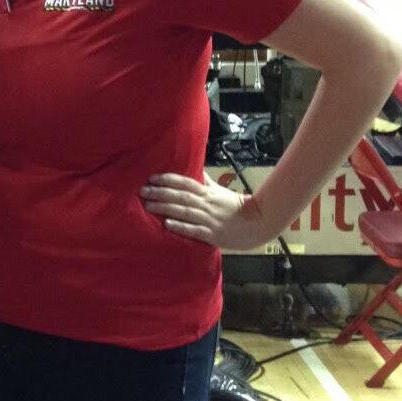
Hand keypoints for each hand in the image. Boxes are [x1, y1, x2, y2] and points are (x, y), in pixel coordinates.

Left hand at [140, 173, 274, 252]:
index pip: (186, 182)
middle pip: (181, 196)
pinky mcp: (213, 234)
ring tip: (148, 205)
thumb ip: (204, 181)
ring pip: (185, 211)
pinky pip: (195, 230)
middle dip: (161, 193)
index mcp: (208, 193)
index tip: (152, 177)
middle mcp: (207, 204)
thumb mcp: (219, 190)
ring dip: (165, 208)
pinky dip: (181, 227)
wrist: (259, 223)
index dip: (169, 179)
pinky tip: (167, 224)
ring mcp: (210, 219)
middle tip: (142, 191)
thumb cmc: (235, 206)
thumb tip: (192, 166)